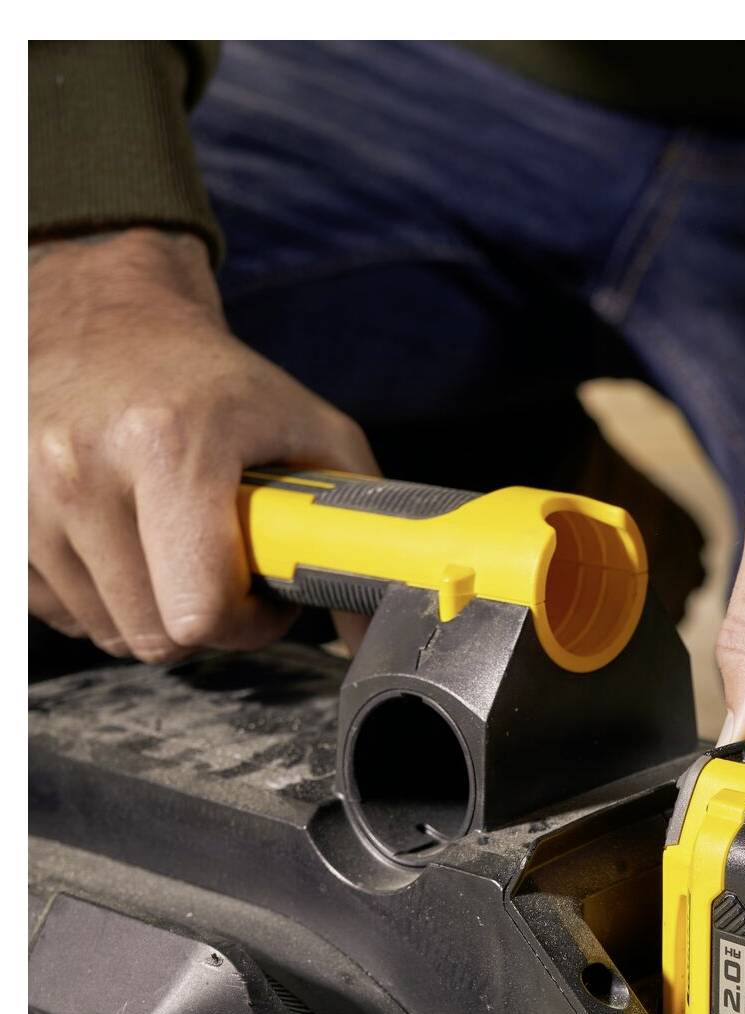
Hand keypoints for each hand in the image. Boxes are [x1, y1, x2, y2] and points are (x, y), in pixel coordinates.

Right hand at [29, 227, 377, 663]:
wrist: (100, 312)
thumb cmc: (209, 379)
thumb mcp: (305, 429)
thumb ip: (354, 528)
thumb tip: (371, 632)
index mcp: (167, 443)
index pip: (198, 611)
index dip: (243, 624)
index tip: (257, 596)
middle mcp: (84, 465)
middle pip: (153, 635)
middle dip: (200, 622)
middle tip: (217, 573)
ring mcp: (28, 490)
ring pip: (107, 631)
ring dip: (147, 610)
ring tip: (167, 548)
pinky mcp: (0, 512)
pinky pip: (59, 613)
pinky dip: (96, 597)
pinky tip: (118, 545)